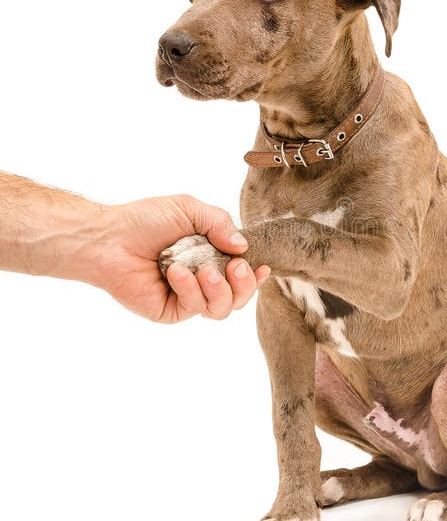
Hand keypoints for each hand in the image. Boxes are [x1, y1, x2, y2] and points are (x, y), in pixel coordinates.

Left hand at [89, 195, 269, 322]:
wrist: (109, 238)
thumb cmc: (145, 220)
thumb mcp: (189, 210)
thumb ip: (220, 223)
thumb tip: (243, 247)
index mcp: (210, 255)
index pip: (242, 272)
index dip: (256, 274)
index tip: (262, 266)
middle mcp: (201, 279)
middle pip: (238, 297)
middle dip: (244, 285)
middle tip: (235, 267)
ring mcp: (186, 297)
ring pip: (221, 309)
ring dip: (219, 290)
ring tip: (205, 272)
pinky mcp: (171, 311)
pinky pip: (194, 308)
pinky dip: (190, 289)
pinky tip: (176, 272)